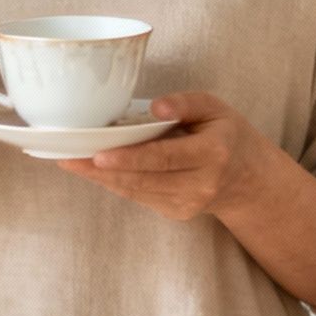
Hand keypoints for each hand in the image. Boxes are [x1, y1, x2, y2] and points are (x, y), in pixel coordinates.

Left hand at [57, 92, 272, 221]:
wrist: (248, 179)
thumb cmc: (226, 134)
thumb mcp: (215, 107)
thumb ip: (186, 102)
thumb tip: (155, 107)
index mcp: (213, 153)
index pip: (164, 157)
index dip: (129, 158)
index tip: (99, 155)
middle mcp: (201, 184)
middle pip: (143, 179)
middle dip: (101, 170)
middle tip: (67, 157)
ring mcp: (188, 204)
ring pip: (136, 191)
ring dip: (100, 179)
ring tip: (70, 162)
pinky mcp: (176, 213)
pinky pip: (139, 196)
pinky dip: (114, 183)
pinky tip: (92, 170)